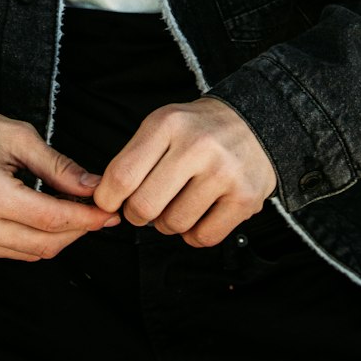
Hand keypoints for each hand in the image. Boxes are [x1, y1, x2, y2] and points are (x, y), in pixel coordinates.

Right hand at [0, 92, 119, 259]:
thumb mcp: (18, 137)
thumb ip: (58, 167)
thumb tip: (94, 187)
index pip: (51, 219)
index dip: (86, 218)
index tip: (110, 211)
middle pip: (45, 243)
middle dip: (78, 230)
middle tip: (100, 211)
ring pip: (31, 252)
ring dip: (59, 236)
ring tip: (76, 210)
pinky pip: (13, 251)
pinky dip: (36, 238)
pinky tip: (48, 217)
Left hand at [93, 97, 276, 247]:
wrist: (254, 123)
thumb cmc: (198, 130)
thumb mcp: (162, 125)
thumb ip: (133, 158)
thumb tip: (106, 200)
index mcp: (168, 124)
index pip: (122, 175)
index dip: (108, 198)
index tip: (109, 202)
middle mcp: (197, 146)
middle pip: (144, 206)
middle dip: (137, 214)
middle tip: (146, 206)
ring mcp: (224, 173)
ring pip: (174, 224)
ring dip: (169, 223)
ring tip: (178, 203)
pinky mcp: (245, 198)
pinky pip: (203, 237)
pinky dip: (194, 234)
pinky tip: (199, 214)